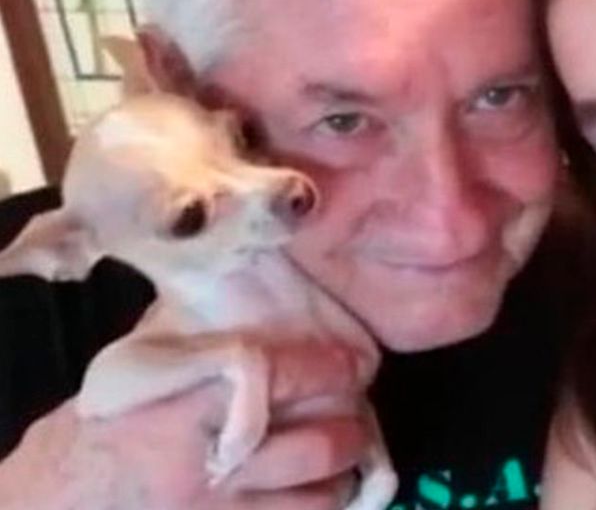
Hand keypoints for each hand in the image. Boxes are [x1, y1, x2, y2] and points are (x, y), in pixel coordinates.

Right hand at [0, 339, 368, 509]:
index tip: (353, 364)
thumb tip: (248, 294)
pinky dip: (316, 508)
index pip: (282, 376)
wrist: (56, 504)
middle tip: (353, 415)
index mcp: (187, 407)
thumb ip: (194, 343)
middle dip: (349, 428)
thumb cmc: (101, 431)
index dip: (330, 369)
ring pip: (319, 496)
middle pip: (319, 445)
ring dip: (338, 474)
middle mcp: (211, 465)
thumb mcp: (138, 374)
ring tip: (339, 457)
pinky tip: (313, 493)